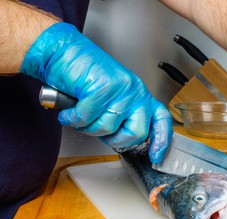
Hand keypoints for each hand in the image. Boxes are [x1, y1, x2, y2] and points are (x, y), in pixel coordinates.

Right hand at [21, 22, 171, 162]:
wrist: (63, 52)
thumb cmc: (84, 76)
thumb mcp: (112, 98)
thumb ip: (123, 116)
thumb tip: (126, 140)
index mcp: (140, 96)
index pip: (161, 120)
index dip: (161, 141)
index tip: (155, 156)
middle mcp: (135, 92)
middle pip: (137, 133)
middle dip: (115, 140)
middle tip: (99, 130)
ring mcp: (121, 89)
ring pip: (108, 128)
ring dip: (88, 127)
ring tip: (80, 115)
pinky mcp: (103, 87)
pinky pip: (86, 118)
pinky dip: (72, 119)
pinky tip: (69, 111)